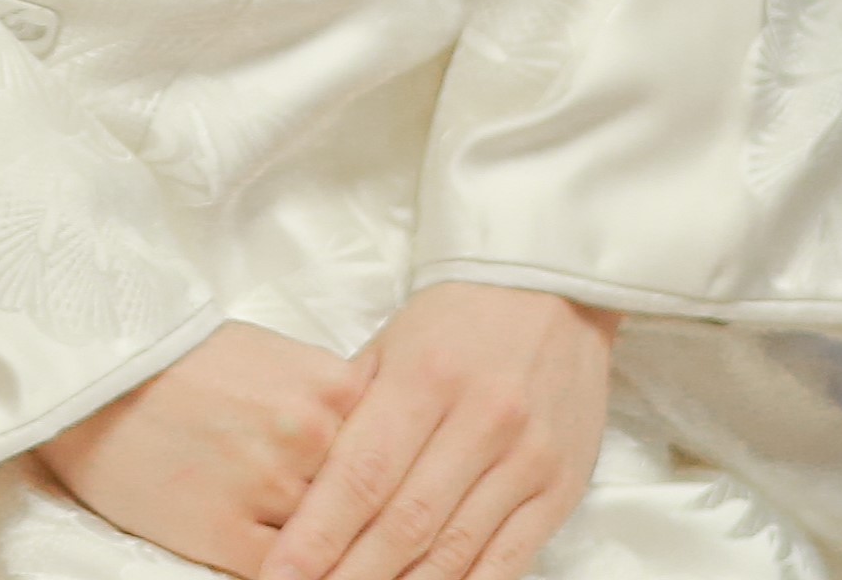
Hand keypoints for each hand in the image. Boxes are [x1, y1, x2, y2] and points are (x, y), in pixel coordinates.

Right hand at [40, 321, 374, 576]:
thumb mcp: (275, 360)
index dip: (392, 484)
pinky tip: (292, 566)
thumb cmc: (186, 366)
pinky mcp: (231, 537)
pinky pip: (288, 577)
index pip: (393, 453)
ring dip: (330, 553)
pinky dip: (295, 573)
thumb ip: (331, 405)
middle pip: (366, 502)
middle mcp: (311, 434)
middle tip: (375, 542)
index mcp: (330, 384)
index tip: (406, 505)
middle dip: (365, 525)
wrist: (97, 383)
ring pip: (331, 545)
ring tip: (324, 557)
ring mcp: (272, 488)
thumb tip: (378, 455)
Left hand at [263, 284, 619, 579]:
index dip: (318, 533)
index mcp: (425, 376)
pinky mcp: (560, 489)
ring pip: (454, 551)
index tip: (281, 574)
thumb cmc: (460, 319)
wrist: (558, 290)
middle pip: (405, 523)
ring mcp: (525, 459)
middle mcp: (480, 420)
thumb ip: (353, 407)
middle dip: (350, 575)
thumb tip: (302, 480)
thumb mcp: (396, 339)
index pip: (363, 473)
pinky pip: (507, 561)